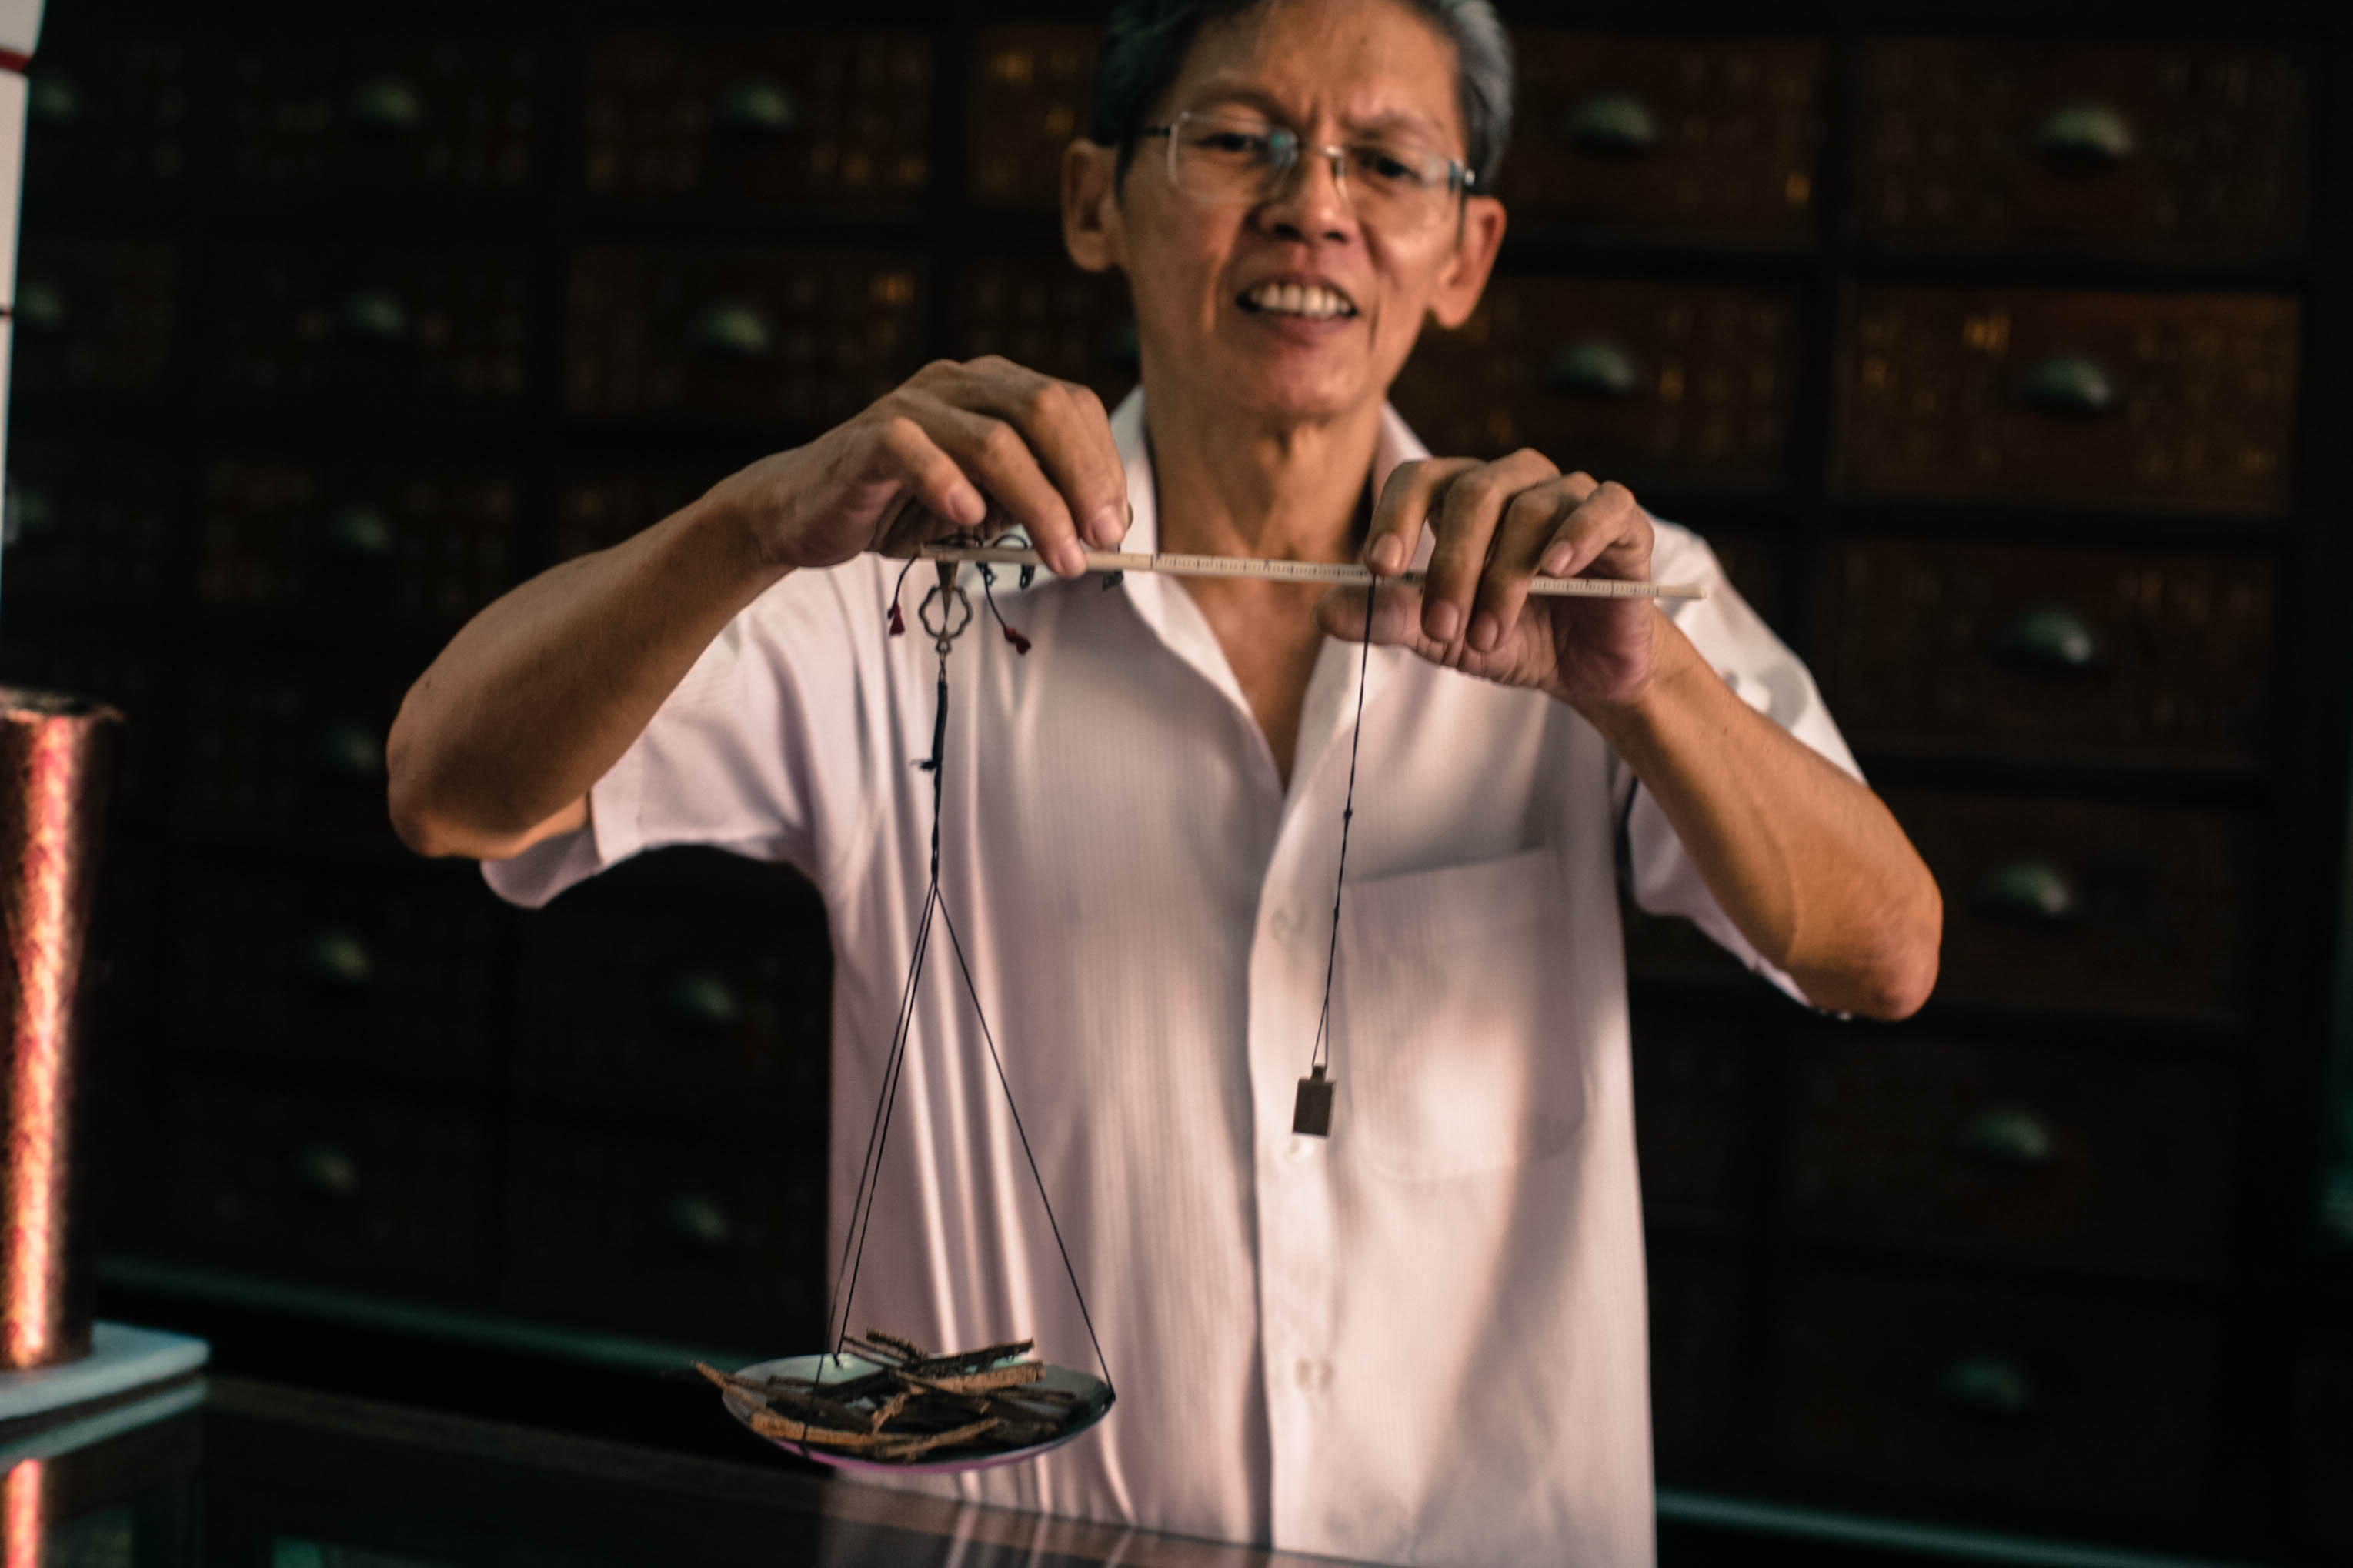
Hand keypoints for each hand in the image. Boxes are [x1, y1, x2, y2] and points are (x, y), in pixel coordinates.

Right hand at [699, 357, 1129, 578]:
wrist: (807, 513)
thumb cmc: (902, 507)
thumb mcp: (982, 506)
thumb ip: (1031, 504)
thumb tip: (1099, 530)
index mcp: (994, 389)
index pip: (1071, 407)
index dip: (1103, 464)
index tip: (1116, 525)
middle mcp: (958, 383)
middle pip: (1044, 411)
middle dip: (1084, 479)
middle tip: (1101, 540)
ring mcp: (913, 404)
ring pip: (994, 439)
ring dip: (1039, 503)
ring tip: (1059, 557)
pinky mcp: (870, 438)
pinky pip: (916, 449)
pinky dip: (949, 483)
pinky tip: (971, 518)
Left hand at [1317, 451, 1660, 714]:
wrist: (1587, 670)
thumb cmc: (1511, 637)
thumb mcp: (1443, 638)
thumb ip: (1392, 618)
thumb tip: (1325, 612)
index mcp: (1462, 498)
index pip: (1418, 479)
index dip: (1395, 516)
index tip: (1378, 568)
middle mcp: (1515, 482)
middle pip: (1473, 494)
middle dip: (1450, 566)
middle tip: (1441, 629)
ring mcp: (1571, 494)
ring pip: (1530, 510)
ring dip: (1504, 580)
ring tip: (1489, 639)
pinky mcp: (1623, 521)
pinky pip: (1600, 507)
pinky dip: (1577, 534)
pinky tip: (1557, 569)